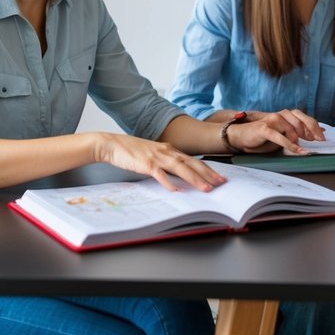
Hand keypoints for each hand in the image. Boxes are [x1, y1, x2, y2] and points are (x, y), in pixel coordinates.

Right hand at [91, 133, 225, 191]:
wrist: (113, 144)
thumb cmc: (133, 151)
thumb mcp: (154, 154)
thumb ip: (167, 162)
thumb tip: (179, 174)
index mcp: (170, 150)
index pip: (194, 160)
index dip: (208, 169)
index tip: (220, 177)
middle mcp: (167, 152)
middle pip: (192, 164)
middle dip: (208, 174)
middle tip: (221, 183)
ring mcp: (157, 157)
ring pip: (180, 168)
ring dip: (195, 179)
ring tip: (206, 189)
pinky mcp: (145, 164)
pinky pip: (159, 174)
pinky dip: (168, 182)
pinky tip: (176, 190)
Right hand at [224, 108, 324, 154]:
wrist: (241, 136)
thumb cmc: (263, 137)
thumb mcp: (283, 135)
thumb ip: (298, 132)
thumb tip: (319, 133)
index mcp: (286, 116)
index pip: (304, 118)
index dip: (315, 127)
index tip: (322, 138)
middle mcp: (280, 115)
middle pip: (301, 120)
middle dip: (312, 130)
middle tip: (318, 141)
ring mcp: (272, 120)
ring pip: (291, 127)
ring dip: (299, 138)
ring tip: (303, 148)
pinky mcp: (264, 128)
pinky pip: (279, 136)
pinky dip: (289, 144)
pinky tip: (296, 149)